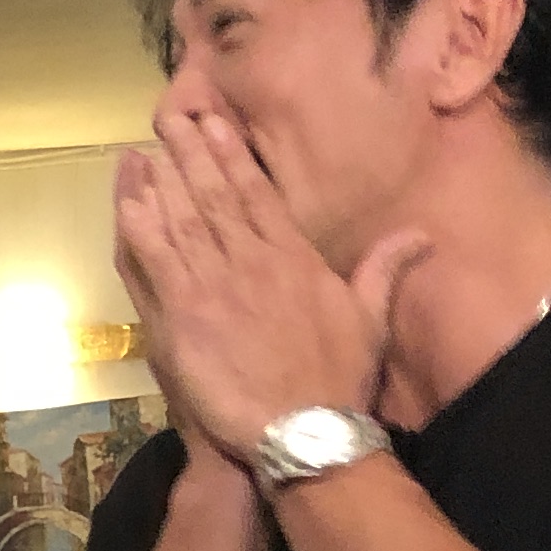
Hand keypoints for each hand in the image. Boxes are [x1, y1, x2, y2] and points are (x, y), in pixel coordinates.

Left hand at [113, 109, 428, 464]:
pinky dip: (140, 228)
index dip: (233, 156)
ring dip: (162, 181)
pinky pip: (156, 261)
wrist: (304, 432)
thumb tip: (422, 234)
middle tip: (172, 119)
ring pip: (183, 220)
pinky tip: (127, 200)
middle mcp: (252, 261)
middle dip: (192, 154)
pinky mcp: (185, 316)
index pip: (257, 194)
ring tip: (144, 148)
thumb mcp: (371, 318)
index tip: (215, 124)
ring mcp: (215, 287)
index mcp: (293, 257)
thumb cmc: (338, 380)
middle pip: (215, 196)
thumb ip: (386, 268)